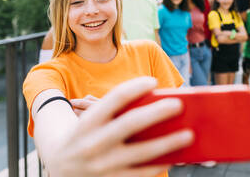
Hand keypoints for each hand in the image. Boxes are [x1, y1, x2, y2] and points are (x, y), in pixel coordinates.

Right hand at [46, 77, 193, 176]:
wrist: (60, 166)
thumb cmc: (83, 135)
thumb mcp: (89, 120)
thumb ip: (113, 112)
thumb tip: (152, 107)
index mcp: (88, 122)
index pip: (114, 98)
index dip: (135, 87)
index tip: (153, 81)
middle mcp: (93, 142)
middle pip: (131, 122)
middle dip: (158, 112)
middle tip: (178, 104)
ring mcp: (103, 165)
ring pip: (142, 152)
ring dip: (168, 142)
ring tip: (188, 134)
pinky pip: (141, 173)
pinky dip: (158, 164)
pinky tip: (172, 157)